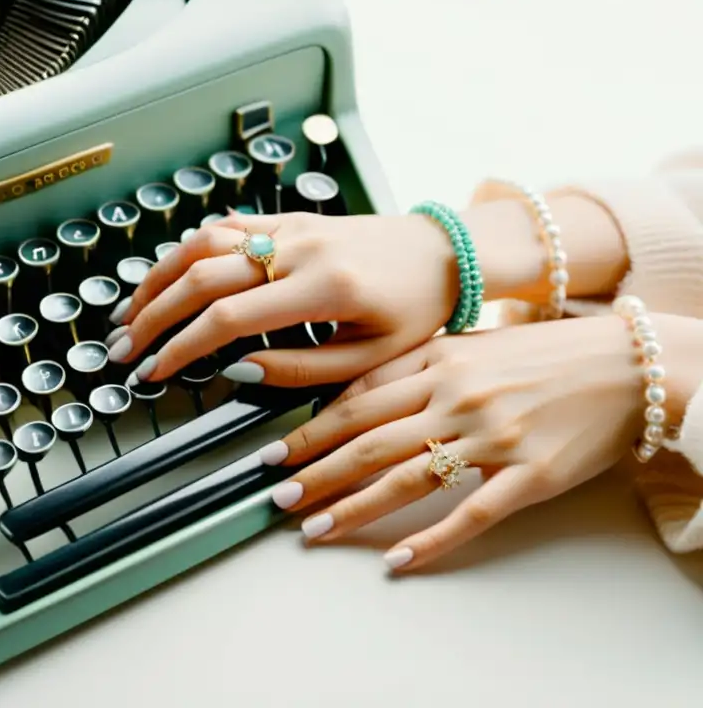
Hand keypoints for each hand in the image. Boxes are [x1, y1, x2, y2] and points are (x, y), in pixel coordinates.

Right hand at [106, 210, 461, 383]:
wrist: (448, 254)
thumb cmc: (418, 309)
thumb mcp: (370, 357)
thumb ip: (300, 369)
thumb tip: (238, 371)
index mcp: (321, 289)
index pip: (227, 318)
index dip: (180, 348)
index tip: (154, 372)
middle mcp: (297, 249)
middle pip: (200, 274)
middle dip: (153, 314)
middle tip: (125, 348)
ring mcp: (290, 227)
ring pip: (203, 241)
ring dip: (159, 276)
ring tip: (131, 310)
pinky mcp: (290, 219)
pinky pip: (226, 225)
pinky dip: (187, 248)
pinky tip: (169, 274)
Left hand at [256, 313, 697, 570]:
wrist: (627, 365)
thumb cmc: (546, 353)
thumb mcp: (474, 343)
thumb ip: (419, 365)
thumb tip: (360, 391)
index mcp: (440, 361)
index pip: (358, 397)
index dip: (312, 426)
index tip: (279, 448)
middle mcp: (457, 395)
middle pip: (367, 439)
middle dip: (315, 469)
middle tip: (277, 493)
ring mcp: (492, 436)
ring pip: (404, 478)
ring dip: (351, 507)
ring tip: (314, 529)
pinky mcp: (528, 474)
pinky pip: (469, 514)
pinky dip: (429, 540)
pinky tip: (396, 561)